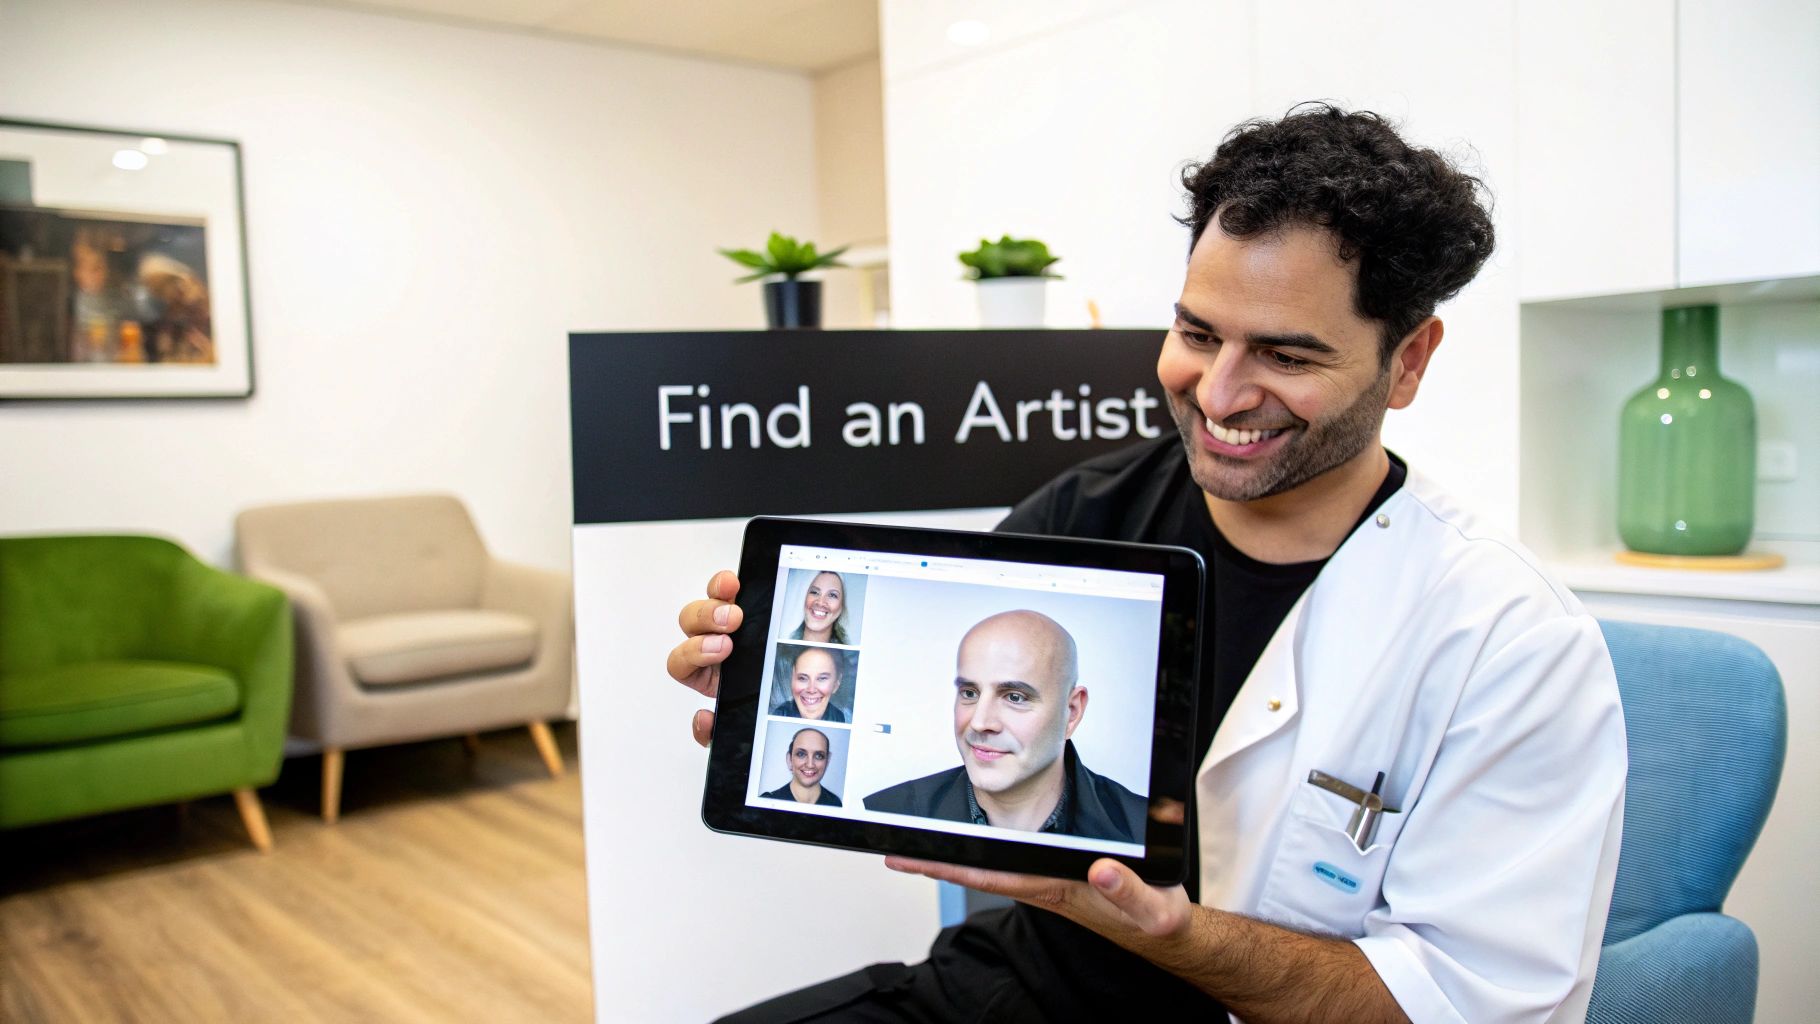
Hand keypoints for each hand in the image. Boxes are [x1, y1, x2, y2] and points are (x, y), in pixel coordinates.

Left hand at [665, 570, 743, 745]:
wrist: (778, 697)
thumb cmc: (751, 703)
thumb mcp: (734, 724)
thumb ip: (714, 733)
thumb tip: (703, 720)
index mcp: (702, 674)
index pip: (681, 662)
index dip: (695, 653)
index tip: (721, 649)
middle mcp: (708, 646)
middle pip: (690, 624)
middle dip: (706, 620)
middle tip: (730, 622)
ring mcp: (722, 623)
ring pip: (705, 605)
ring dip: (715, 601)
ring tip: (735, 607)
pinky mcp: (739, 605)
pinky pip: (723, 589)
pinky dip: (723, 584)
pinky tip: (733, 582)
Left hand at [883, 856, 1192, 951]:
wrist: (1164, 931)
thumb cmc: (1156, 920)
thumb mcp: (1155, 907)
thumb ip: (1130, 889)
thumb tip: (1099, 868)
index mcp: (1056, 888)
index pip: (989, 875)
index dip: (946, 866)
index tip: (906, 858)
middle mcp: (1043, 885)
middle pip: (977, 870)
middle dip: (935, 861)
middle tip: (892, 850)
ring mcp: (1047, 881)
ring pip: (990, 866)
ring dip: (955, 856)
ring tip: (919, 845)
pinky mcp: (1057, 877)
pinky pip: (1009, 862)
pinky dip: (982, 853)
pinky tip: (969, 846)